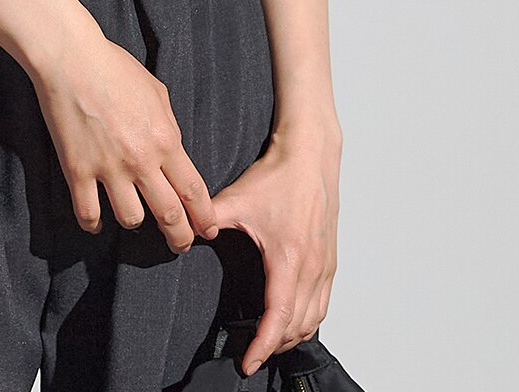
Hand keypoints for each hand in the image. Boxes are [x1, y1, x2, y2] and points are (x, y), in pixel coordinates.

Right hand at [29, 30, 220, 254]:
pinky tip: (97, 220)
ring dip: (136, 223)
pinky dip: (94, 223)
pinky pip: (89, 214)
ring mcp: (108, 168)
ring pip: (131, 220)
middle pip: (169, 214)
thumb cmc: (116, 68)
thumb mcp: (157, 93)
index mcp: (166, 139)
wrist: (72, 59)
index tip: (208, 231)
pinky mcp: (78, 171)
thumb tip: (173, 150)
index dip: (204, 217)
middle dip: (180, 237)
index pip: (194, 191)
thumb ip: (169, 126)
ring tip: (135, 218)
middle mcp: (141, 160)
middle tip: (181, 246)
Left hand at [207, 124, 341, 377]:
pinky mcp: (331, 261)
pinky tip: (294, 321)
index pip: (277, 316)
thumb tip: (187, 234)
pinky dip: (309, 321)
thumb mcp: (239, 198)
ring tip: (268, 343)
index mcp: (289, 258)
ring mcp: (325, 266)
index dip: (262, 345)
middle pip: (297, 326)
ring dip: (292, 337)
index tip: (248, 363)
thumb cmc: (279, 176)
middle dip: (273, 346)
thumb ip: (211, 218)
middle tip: (250, 354)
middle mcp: (312, 267)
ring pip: (313, 319)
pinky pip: (323, 304)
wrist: (311, 155)